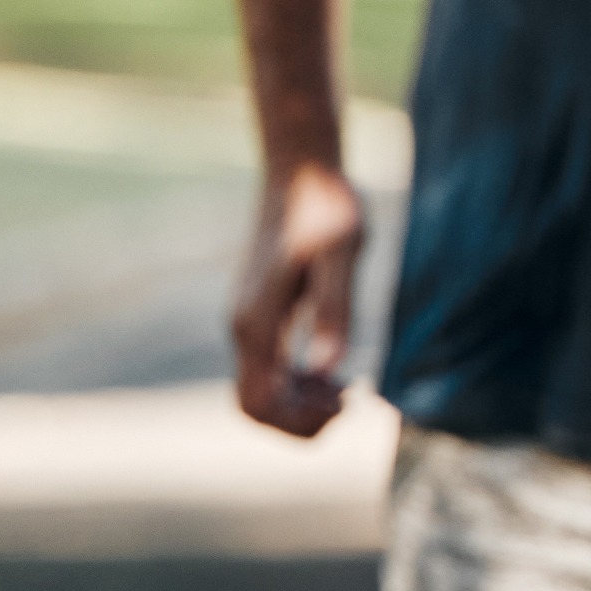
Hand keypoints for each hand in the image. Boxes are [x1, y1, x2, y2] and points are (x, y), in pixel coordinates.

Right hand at [231, 158, 365, 439]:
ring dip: (298, 405)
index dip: (300, 421)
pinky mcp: (258, 313)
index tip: (347, 403)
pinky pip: (266, 370)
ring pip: (257, 392)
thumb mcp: (343, 254)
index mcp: (256, 321)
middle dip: (298, 422)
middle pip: (252, 408)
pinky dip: (295, 385)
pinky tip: (332, 372)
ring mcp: (246, 321)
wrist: (301, 168)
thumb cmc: (327, 205)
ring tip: (346, 390)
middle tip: (349, 402)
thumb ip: (334, 310)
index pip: (260, 403)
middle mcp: (242, 327)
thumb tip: (326, 370)